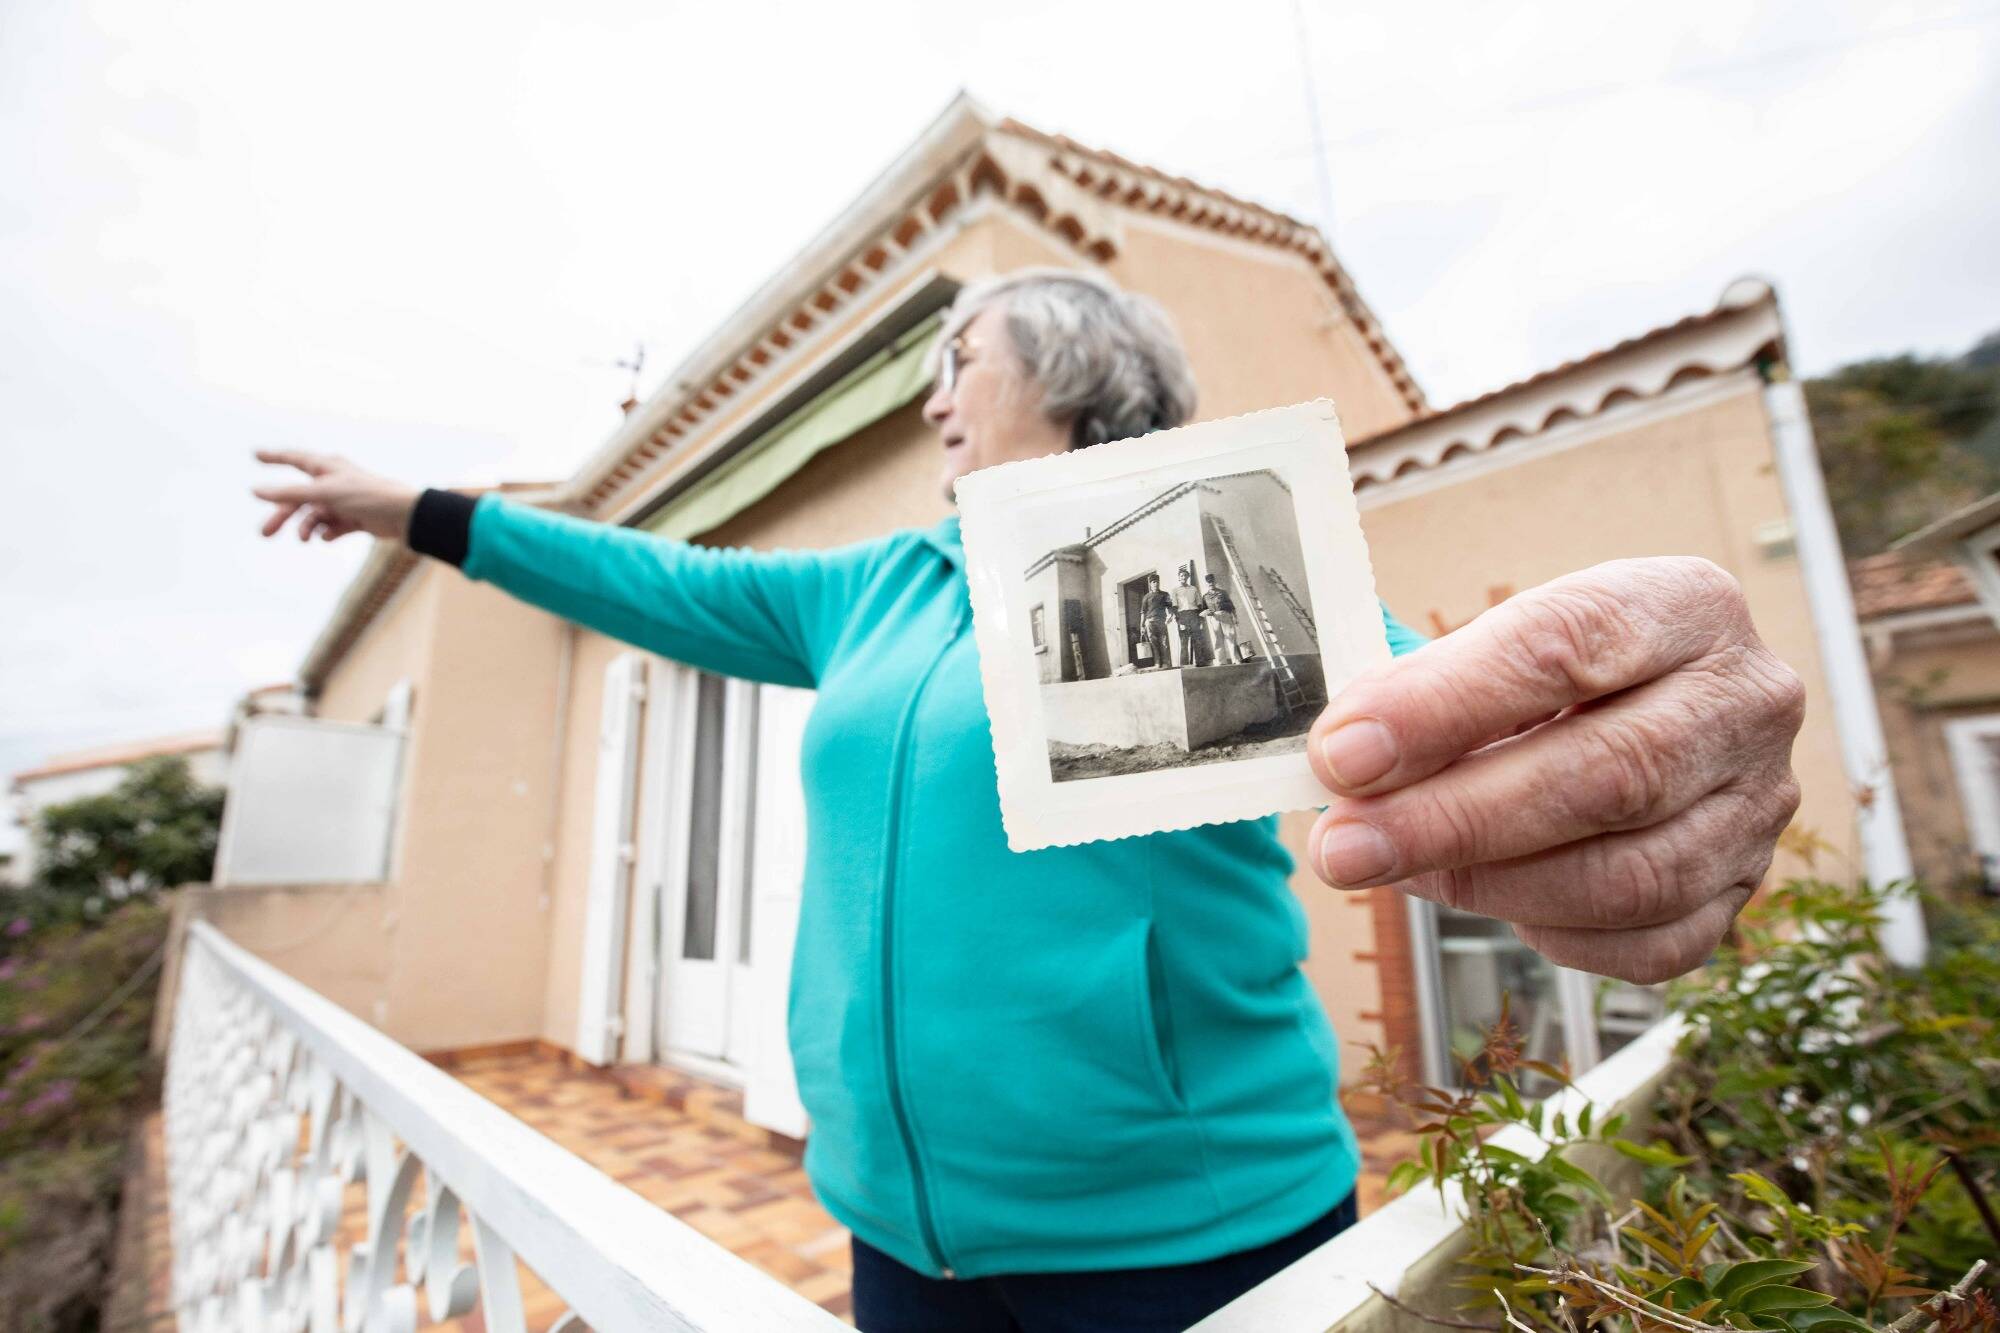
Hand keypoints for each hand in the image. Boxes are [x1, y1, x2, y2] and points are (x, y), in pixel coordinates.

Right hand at [252, 451, 421, 543]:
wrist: (404, 516)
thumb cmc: (366, 496)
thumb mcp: (323, 493)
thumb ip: (289, 493)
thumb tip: (255, 491)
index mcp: (327, 466)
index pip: (294, 459)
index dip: (275, 457)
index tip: (256, 454)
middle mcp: (333, 481)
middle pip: (299, 498)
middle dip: (282, 515)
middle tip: (264, 534)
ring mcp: (344, 501)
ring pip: (314, 515)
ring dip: (306, 527)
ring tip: (304, 539)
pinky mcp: (354, 519)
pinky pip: (332, 527)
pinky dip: (328, 532)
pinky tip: (329, 536)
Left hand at [1308, 558, 1805, 984]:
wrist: (1637, 710)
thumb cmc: (1543, 672)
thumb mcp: (1494, 641)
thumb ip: (1425, 687)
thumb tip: (1346, 759)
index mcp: (1685, 604)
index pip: (1563, 647)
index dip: (1442, 706)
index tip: (1343, 753)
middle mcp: (1745, 701)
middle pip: (1607, 775)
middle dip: (1452, 818)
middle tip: (1345, 846)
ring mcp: (1758, 804)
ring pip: (1630, 875)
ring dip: (1487, 884)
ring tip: (1390, 868)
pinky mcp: (1745, 890)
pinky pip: (1651, 941)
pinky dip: (1554, 931)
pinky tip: (1484, 898)